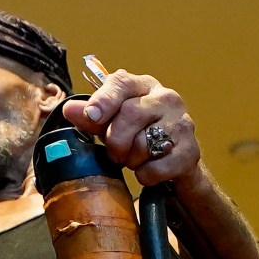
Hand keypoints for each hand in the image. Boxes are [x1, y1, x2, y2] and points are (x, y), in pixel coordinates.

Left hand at [65, 70, 201, 186]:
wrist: (177, 161)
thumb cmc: (140, 135)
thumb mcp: (112, 123)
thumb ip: (92, 117)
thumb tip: (69, 110)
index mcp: (144, 86)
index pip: (122, 83)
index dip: (105, 99)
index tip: (92, 116)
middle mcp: (167, 98)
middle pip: (131, 114)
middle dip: (116, 140)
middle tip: (115, 153)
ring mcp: (182, 123)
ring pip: (144, 143)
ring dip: (131, 160)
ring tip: (134, 160)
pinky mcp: (190, 151)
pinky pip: (158, 167)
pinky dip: (146, 175)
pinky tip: (147, 171)